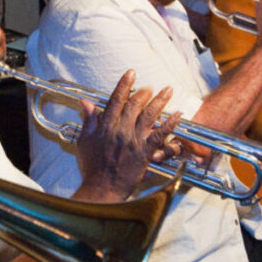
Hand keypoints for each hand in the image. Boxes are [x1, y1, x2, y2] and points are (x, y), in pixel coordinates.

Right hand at [74, 70, 179, 200]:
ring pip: (150, 116)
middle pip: (134, 105)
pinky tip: (178, 115)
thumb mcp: (84, 141)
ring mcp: (134, 141)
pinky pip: (161, 136)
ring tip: (168, 90)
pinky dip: (170, 124)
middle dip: (144, 93)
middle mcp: (121, 130)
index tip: (131, 73)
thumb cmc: (91, 167)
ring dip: (160, 101)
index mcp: (105, 126)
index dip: (124, 85)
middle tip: (149, 87)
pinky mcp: (145, 153)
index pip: (116, 100)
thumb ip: (88, 120)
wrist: (101, 188)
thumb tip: (85, 103)